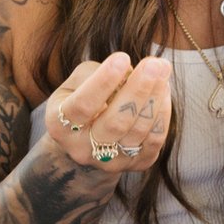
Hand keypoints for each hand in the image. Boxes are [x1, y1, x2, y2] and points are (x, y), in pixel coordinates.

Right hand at [43, 53, 172, 175]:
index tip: (122, 57)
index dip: (104, 81)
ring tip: (162, 70)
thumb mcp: (74, 84)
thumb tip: (130, 71)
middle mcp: (82, 149)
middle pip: (115, 121)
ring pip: (138, 131)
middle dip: (138, 89)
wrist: (86, 143)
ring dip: (154, 97)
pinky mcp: (135, 166)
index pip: (83, 105)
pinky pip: (155, 140)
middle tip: (154, 63)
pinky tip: (163, 91)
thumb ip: (95, 73)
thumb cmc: (80, 102)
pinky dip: (162, 113)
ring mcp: (109, 162)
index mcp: (60, 125)